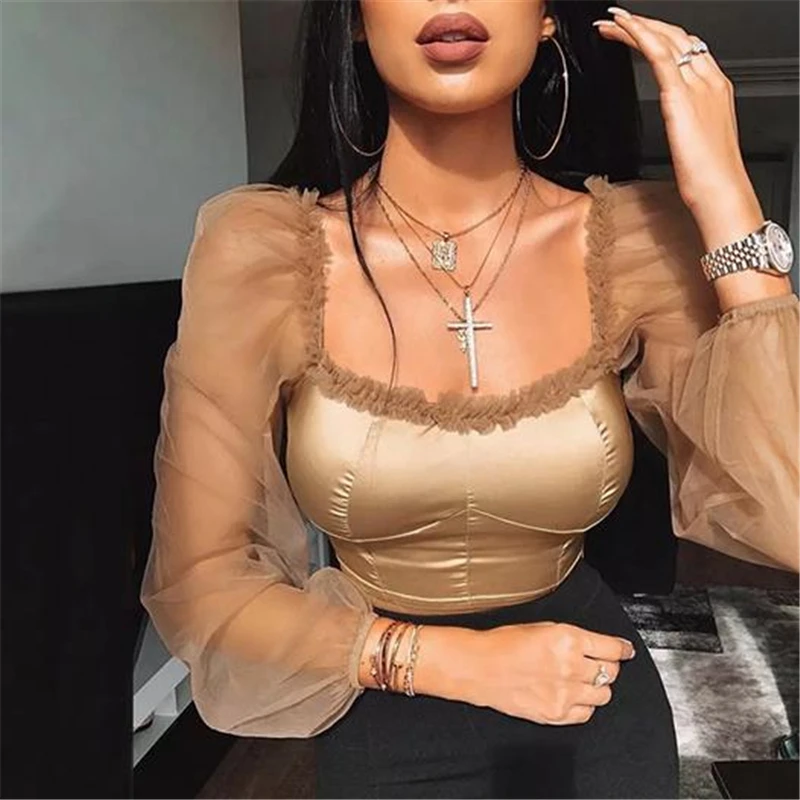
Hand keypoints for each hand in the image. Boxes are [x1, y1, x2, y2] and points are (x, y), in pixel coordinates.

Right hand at [465, 621, 635, 724]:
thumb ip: (573, 637)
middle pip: (611, 671)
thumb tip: (597, 645)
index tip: (625, 651)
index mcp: (568, 639)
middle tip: (599, 663)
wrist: (479, 666)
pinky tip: (573, 696)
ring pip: (603, 694)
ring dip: (597, 686)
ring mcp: (565, 693)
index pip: (612, 647)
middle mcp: (571, 666)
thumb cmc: (503, 643)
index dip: (622, 649)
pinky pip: (586, 714)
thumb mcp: (542, 627)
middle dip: (608, 666)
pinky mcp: (556, 713)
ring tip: (582, 680)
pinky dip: (584, 705)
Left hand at [592, 6, 749, 208]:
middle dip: (645, 24)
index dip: (661, 35)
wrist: (720, 190)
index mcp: (716, 88)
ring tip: (612, 21)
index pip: (688, 48)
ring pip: (666, 40)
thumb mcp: (697, 142)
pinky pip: (659, 55)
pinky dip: (640, 36)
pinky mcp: (680, 97)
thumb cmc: (709, 177)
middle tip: (617, 19)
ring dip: (636, 26)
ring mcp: (697, 85)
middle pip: (676, 38)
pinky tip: (623, 30)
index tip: (639, 31)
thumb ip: (686, 124)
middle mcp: (709, 80)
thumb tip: (674, 123)